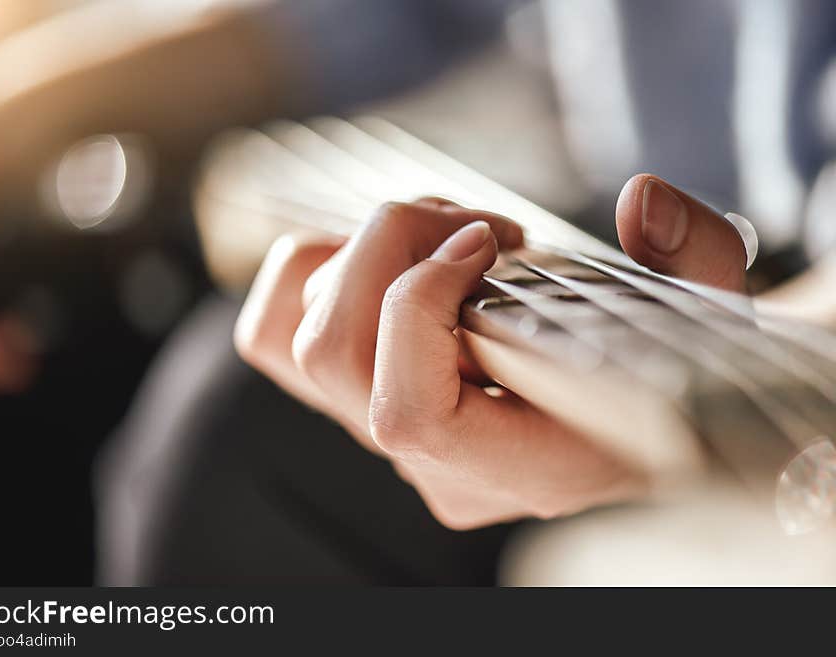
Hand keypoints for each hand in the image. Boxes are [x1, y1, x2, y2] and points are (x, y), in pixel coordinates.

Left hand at [234, 175, 747, 528]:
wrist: (637, 401)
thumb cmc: (669, 360)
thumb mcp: (713, 310)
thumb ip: (697, 256)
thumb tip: (640, 202)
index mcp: (518, 467)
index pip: (407, 414)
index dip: (422, 305)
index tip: (491, 242)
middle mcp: (433, 464)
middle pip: (332, 354)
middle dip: (393, 248)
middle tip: (476, 225)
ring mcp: (384, 435)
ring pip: (296, 335)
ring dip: (359, 252)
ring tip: (442, 234)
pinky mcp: (356, 396)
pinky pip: (279, 328)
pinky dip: (319, 266)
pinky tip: (399, 255)